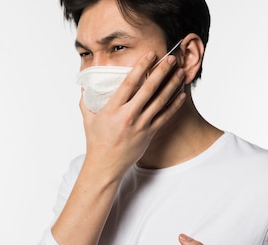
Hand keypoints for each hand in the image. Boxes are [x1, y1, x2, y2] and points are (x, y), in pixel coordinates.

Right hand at [80, 53, 185, 178]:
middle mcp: (128, 116)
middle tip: (171, 58)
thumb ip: (86, 100)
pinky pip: (165, 116)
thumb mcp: (88, 119)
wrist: (106, 166)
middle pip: (149, 89)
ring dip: (172, 85)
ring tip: (181, 72)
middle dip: (162, 71)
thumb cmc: (96, 142)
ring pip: (161, 101)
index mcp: (112, 110)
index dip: (141, 67)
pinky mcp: (149, 134)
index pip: (128, 83)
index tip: (150, 55)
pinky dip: (175, 104)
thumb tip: (85, 85)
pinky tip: (182, 94)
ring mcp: (140, 125)